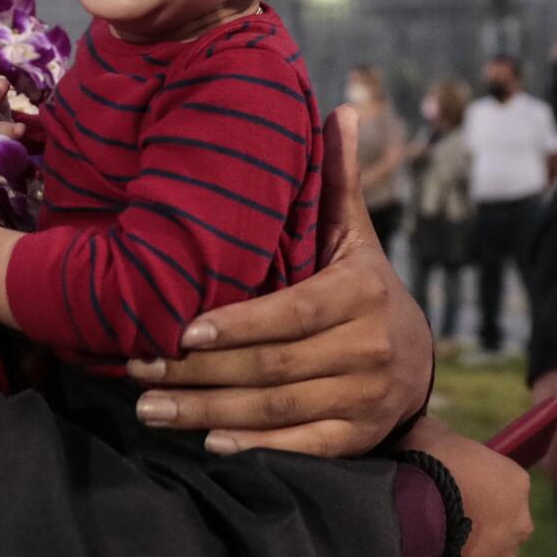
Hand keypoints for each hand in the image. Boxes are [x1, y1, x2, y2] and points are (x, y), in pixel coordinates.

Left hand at [123, 105, 434, 456]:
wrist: (418, 362)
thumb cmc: (363, 288)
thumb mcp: (354, 235)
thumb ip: (338, 180)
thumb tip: (340, 109)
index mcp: (362, 293)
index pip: (293, 313)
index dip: (238, 325)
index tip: (182, 329)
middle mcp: (370, 349)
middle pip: (274, 366)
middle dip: (200, 372)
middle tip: (139, 368)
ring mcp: (366, 399)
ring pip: (278, 409)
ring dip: (208, 414)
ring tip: (149, 407)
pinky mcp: (359, 438)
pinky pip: (303, 446)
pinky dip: (256, 448)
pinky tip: (208, 445)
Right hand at [405, 418, 533, 556]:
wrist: (406, 516)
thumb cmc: (423, 465)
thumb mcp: (430, 432)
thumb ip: (444, 436)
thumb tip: (438, 438)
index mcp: (515, 482)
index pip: (502, 480)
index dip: (474, 480)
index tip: (448, 481)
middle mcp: (520, 524)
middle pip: (498, 521)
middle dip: (474, 519)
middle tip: (437, 512)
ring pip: (483, 555)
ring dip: (461, 549)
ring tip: (425, 539)